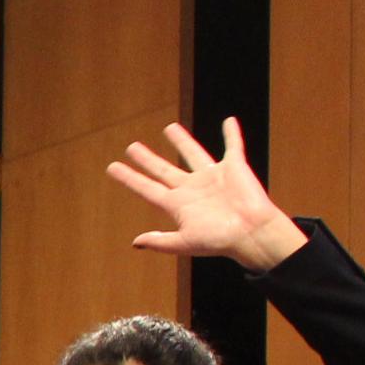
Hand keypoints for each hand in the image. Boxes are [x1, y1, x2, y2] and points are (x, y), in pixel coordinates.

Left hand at [109, 117, 304, 271]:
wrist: (251, 234)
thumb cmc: (220, 241)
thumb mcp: (185, 243)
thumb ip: (161, 241)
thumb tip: (135, 242)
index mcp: (178, 205)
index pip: (147, 188)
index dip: (130, 178)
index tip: (112, 167)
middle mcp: (192, 189)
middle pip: (163, 169)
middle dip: (147, 158)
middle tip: (131, 147)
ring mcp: (212, 177)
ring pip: (192, 153)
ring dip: (181, 140)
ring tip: (169, 127)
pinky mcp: (234, 168)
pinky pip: (233, 146)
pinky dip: (232, 134)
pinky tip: (229, 121)